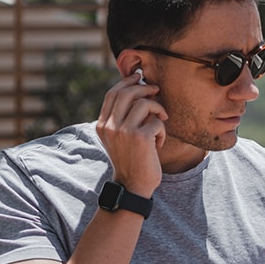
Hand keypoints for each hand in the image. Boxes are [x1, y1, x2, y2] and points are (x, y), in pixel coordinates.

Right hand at [96, 71, 167, 197]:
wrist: (132, 186)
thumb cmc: (130, 160)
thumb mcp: (119, 138)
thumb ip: (121, 118)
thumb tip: (138, 90)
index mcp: (102, 124)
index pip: (112, 94)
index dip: (127, 82)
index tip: (139, 77)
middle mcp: (110, 126)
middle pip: (127, 93)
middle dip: (145, 88)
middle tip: (156, 91)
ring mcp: (124, 131)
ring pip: (144, 103)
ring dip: (157, 110)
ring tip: (161, 122)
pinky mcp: (140, 138)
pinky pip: (157, 122)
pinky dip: (162, 131)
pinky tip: (159, 144)